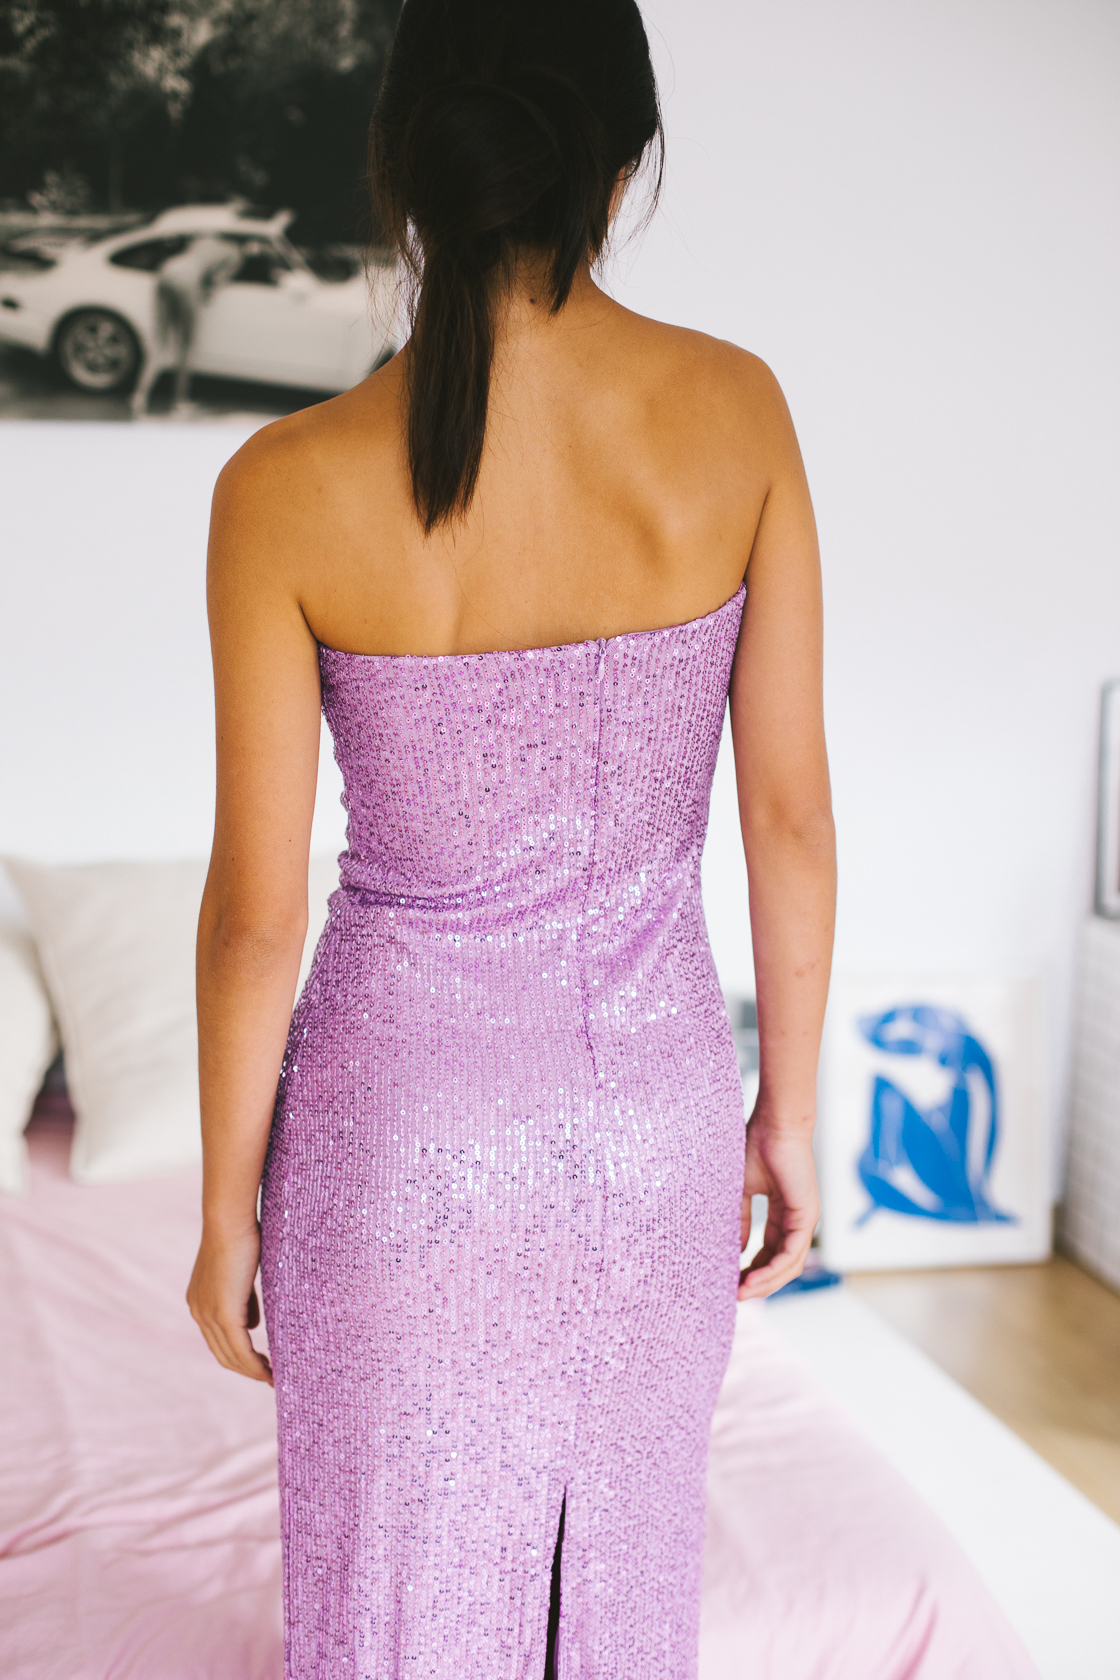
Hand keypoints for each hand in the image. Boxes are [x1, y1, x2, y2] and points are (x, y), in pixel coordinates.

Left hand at [187, 1224, 273, 1383]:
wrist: (229, 1222)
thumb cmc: (240, 1237)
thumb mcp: (241, 1273)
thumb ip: (244, 1301)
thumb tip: (253, 1325)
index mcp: (200, 1302)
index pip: (217, 1339)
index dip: (237, 1355)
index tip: (258, 1364)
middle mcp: (199, 1312)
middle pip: (222, 1354)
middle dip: (245, 1369)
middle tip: (269, 1378)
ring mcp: (209, 1315)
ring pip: (231, 1356)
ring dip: (251, 1371)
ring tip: (272, 1378)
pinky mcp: (224, 1314)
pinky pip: (240, 1348)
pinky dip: (254, 1364)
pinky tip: (268, 1371)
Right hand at [737, 1113, 819, 1299]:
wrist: (774, 1124)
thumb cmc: (756, 1146)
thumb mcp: (742, 1190)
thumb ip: (741, 1220)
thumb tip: (737, 1250)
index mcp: (782, 1212)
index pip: (770, 1250)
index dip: (752, 1268)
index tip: (730, 1280)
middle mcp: (796, 1219)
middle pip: (781, 1263)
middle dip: (759, 1282)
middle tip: (735, 1295)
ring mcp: (805, 1219)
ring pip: (789, 1265)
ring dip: (766, 1282)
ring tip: (742, 1292)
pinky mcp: (807, 1217)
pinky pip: (792, 1254)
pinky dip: (773, 1270)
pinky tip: (754, 1279)